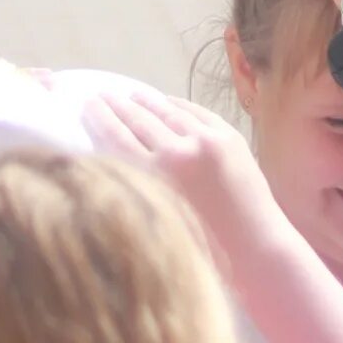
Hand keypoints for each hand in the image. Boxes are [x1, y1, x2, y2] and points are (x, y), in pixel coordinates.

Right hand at [84, 87, 287, 268]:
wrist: (255, 247)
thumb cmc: (201, 249)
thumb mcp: (159, 218)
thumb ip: (138, 186)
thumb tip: (115, 160)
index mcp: (156, 177)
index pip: (117, 137)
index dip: (100, 118)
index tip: (86, 105)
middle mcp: (179, 152)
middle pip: (139, 120)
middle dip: (116, 105)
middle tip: (100, 94)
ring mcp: (207, 140)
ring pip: (168, 112)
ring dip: (146, 101)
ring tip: (129, 93)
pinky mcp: (229, 137)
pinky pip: (197, 113)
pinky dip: (178, 104)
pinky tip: (165, 100)